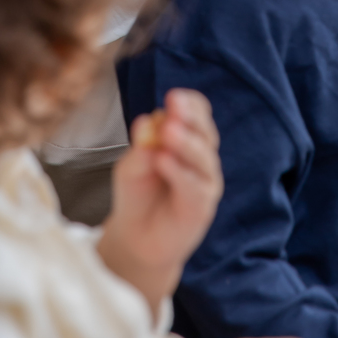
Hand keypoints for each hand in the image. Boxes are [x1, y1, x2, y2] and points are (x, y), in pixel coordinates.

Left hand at [99, 90, 222, 317]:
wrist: (137, 239)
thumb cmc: (137, 193)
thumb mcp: (131, 166)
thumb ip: (141, 148)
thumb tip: (147, 123)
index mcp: (187, 136)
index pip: (198, 112)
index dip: (189, 104)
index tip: (173, 98)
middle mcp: (201, 155)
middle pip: (204, 129)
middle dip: (190, 118)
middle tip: (173, 109)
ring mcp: (205, 180)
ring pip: (203, 156)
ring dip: (186, 143)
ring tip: (167, 132)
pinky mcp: (203, 206)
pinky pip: (195, 185)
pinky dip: (179, 172)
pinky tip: (163, 161)